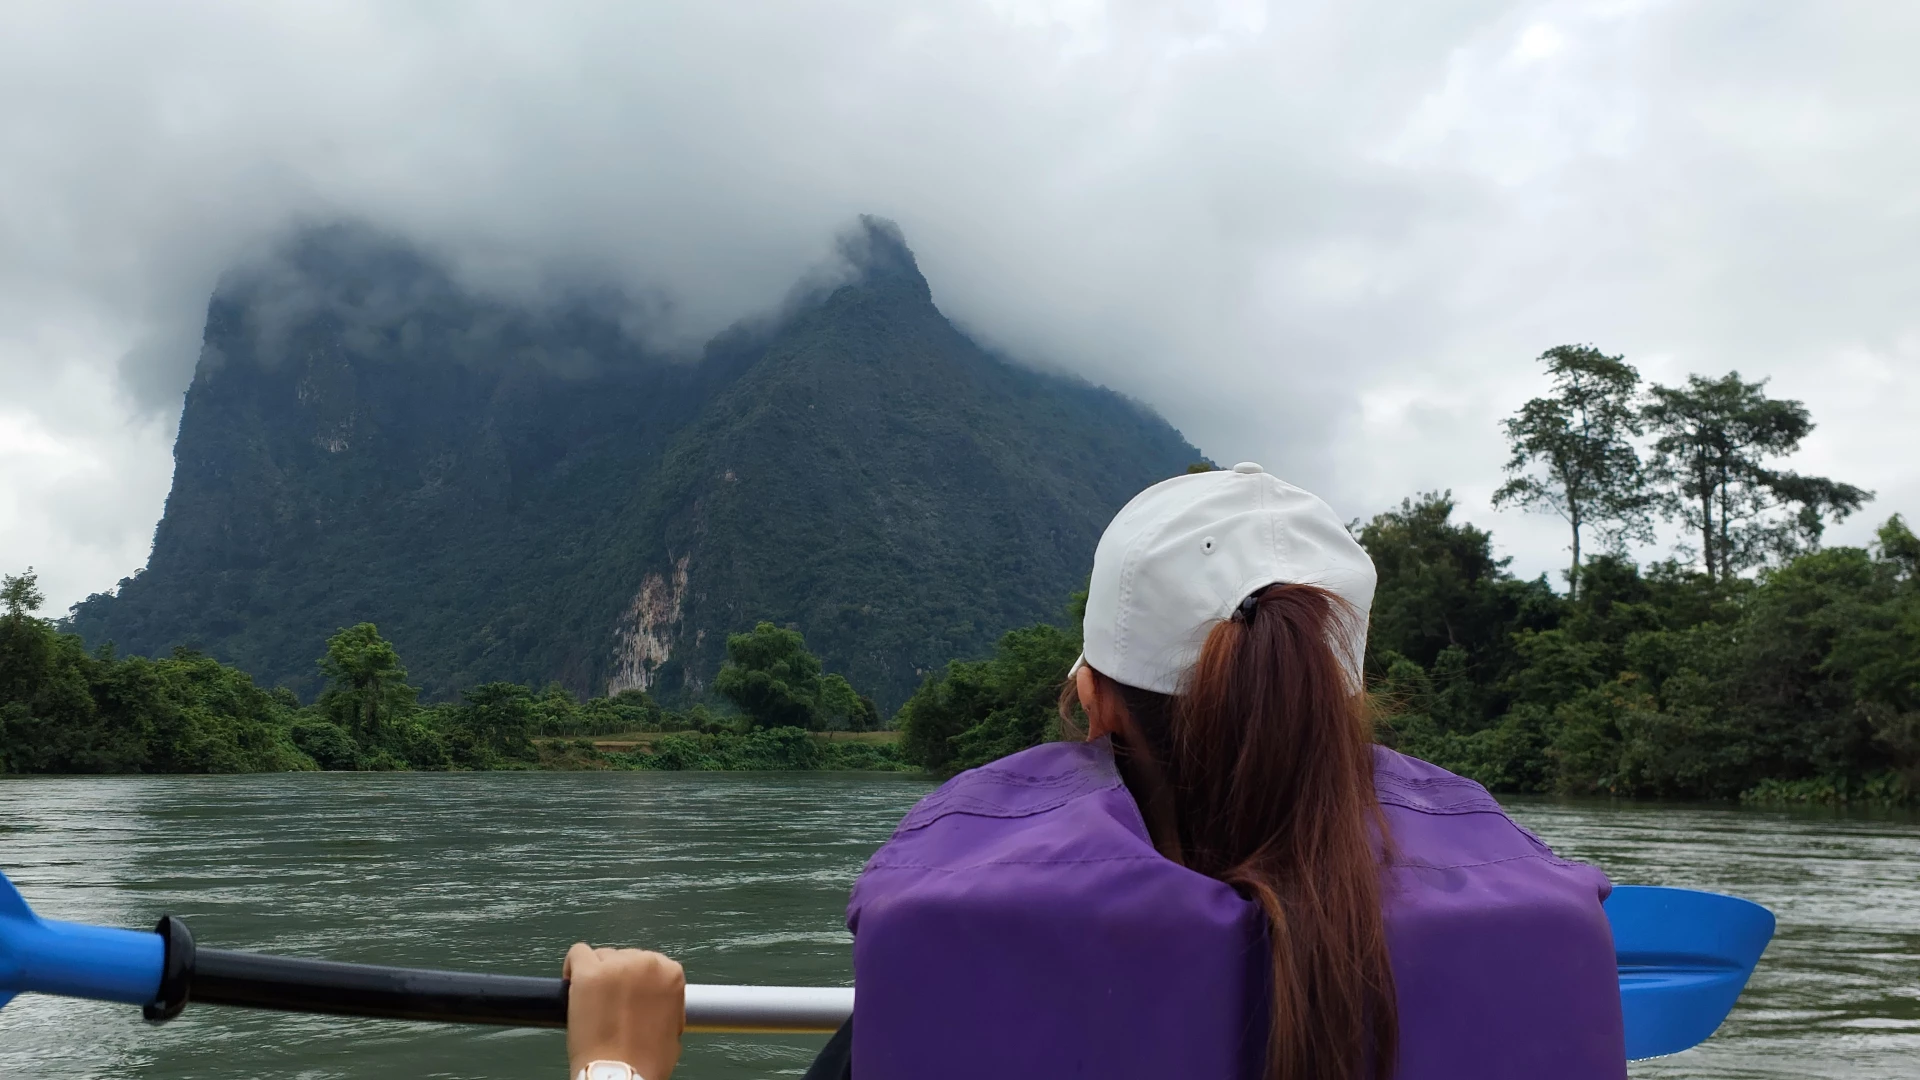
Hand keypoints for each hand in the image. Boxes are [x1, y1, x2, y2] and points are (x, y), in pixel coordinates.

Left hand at [564, 943, 685, 1079]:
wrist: (621, 1075)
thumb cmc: (646, 1060)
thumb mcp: (673, 1027)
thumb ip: (665, 1003)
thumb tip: (654, 1001)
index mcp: (671, 974)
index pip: (651, 964)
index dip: (639, 984)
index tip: (629, 998)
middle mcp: (646, 963)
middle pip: (626, 958)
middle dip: (618, 979)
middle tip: (610, 1005)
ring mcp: (616, 966)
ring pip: (603, 956)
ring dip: (598, 975)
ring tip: (592, 1000)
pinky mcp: (588, 973)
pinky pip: (578, 953)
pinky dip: (574, 966)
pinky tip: (573, 983)